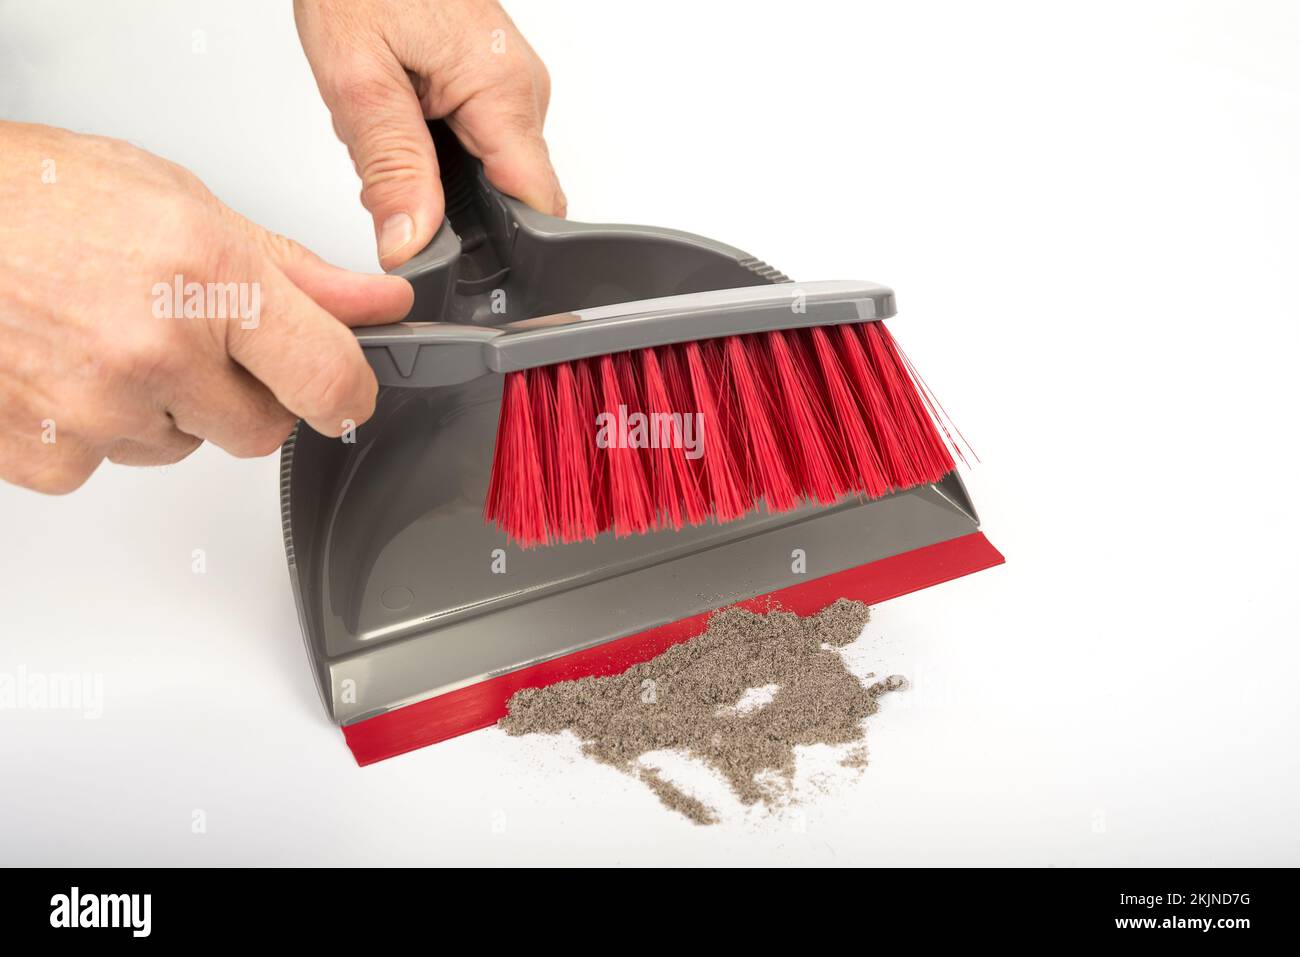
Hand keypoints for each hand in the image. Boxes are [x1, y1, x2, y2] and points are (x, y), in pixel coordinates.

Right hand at [0, 121, 412, 493]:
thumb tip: (376, 304)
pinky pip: (110, 465)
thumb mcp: (184, 205)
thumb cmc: (34, 198)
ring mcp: (98, 412)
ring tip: (108, 335)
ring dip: (166, 408)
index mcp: (205, 278)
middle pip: (261, 429)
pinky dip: (98, 430)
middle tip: (193, 338)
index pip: (327, 377)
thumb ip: (292, 271)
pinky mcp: (48, 458)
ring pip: (183, 446)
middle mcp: (156, 351)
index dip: (349, 391)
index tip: (346, 392)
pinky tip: (66, 368)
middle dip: (245, 394)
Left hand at [294, 0, 562, 269]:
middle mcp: (523, 90)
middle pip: (509, 197)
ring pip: (489, 173)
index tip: (452, 258)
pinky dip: (437, 147)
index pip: (535, 208)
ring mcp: (513, 85)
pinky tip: (403, 116)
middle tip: (390, 172)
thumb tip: (411, 244)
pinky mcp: (495, 81)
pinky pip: (479, 143)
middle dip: (449, 207)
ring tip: (390, 127)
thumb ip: (391, 169)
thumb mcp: (358, 78)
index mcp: (503, 90)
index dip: (498, 248)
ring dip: (437, 175)